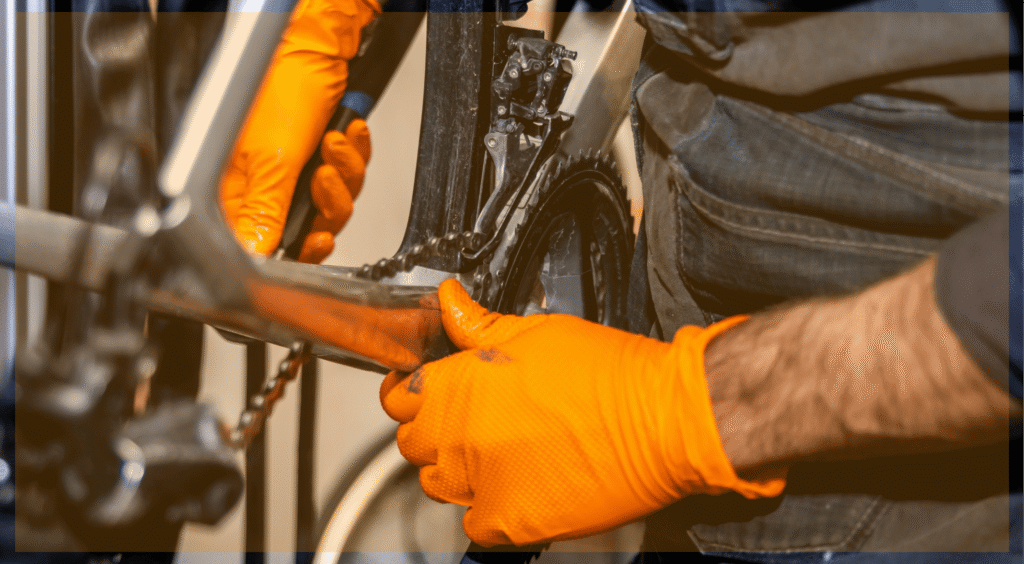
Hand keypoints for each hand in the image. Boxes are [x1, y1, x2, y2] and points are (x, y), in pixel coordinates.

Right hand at [219, 0, 377, 263]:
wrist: (316, 47)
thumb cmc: (282, 88)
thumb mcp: (271, 160)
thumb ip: (266, 213)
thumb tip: (257, 254)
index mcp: (240, 192)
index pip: (266, 244)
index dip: (296, 248)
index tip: (317, 238)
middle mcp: (266, 185)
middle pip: (309, 228)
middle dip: (329, 204)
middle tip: (325, 176)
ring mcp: (296, 171)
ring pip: (334, 204)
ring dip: (345, 174)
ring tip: (335, 142)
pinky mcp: (321, 156)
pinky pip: (349, 176)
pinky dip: (354, 156)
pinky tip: (347, 133)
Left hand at [380, 280, 785, 546]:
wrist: (663, 420)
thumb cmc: (607, 372)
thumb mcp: (535, 331)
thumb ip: (477, 324)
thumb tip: (447, 300)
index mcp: (458, 387)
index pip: (398, 397)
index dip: (411, 390)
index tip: (426, 388)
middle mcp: (459, 438)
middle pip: (413, 441)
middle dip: (433, 427)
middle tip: (469, 416)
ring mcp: (481, 485)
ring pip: (438, 483)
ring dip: (455, 467)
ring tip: (494, 451)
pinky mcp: (512, 523)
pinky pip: (474, 524)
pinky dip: (486, 508)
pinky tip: (514, 485)